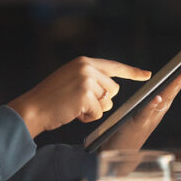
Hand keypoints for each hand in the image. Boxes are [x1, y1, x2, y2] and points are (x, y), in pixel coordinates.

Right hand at [7, 56, 151, 137]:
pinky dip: (88, 118)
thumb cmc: (52, 99)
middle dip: (102, 101)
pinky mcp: (85, 95)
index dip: (132, 72)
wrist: (32, 108)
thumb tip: (111, 93)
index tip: (147, 75)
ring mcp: (86, 80)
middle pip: (113, 89)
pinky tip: (73, 112)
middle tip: (80, 102)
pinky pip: (98, 113)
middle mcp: (87, 67)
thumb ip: (91, 80)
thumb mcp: (72, 80)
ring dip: (94, 110)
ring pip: (107, 103)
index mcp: (84, 62)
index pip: (114, 66)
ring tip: (74, 106)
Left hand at [102, 50, 180, 150]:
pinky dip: (152, 105)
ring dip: (175, 85)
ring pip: (165, 98)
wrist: (123, 154)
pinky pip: (146, 113)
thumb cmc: (130, 131)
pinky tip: (158, 97)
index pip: (175, 83)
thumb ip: (151, 100)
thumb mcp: (143, 111)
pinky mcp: (137, 125)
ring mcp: (150, 117)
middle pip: (175, 88)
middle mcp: (159, 110)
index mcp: (160, 104)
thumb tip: (158, 84)